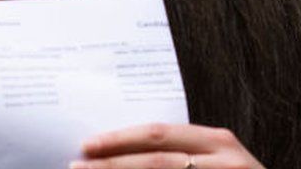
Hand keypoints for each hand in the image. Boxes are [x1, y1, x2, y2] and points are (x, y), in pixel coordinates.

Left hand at [71, 123, 265, 168]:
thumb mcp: (211, 159)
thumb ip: (175, 151)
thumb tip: (116, 150)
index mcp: (215, 140)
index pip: (157, 135)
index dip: (119, 140)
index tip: (86, 145)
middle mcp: (223, 159)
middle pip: (156, 161)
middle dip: (112, 164)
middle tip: (77, 166)